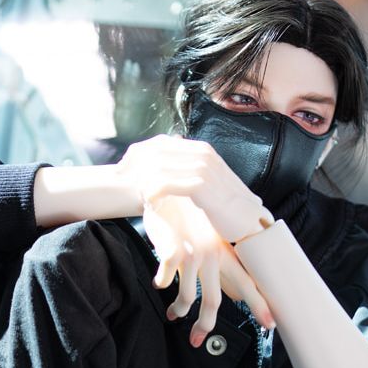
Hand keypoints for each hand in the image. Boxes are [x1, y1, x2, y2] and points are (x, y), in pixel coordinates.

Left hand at [116, 134, 273, 243]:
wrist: (249, 224)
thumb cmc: (227, 211)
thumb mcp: (208, 187)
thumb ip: (190, 176)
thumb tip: (170, 173)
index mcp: (202, 151)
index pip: (162, 143)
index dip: (139, 153)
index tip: (124, 168)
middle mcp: (202, 155)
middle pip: (157, 150)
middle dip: (134, 163)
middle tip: (119, 176)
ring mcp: (202, 168)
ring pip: (159, 166)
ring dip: (141, 178)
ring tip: (130, 190)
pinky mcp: (200, 186)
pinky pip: (166, 184)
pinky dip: (153, 191)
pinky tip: (146, 201)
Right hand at [143, 194, 274, 346]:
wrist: (166, 188)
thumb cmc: (190, 214)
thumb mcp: (213, 234)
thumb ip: (223, 259)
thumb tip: (234, 291)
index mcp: (227, 252)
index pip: (248, 282)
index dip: (260, 304)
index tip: (270, 323)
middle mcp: (214, 255)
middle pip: (215, 300)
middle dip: (207, 324)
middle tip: (199, 341)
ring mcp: (194, 254)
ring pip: (188, 297)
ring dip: (178, 310)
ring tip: (173, 316)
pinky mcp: (173, 252)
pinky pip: (166, 281)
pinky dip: (162, 286)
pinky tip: (159, 284)